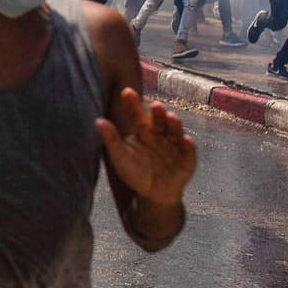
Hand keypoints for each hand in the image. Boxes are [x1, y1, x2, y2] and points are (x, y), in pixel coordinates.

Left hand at [96, 86, 196, 205]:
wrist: (153, 195)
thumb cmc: (135, 173)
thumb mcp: (120, 157)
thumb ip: (111, 140)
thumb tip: (98, 121)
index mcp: (143, 131)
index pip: (137, 114)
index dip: (133, 103)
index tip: (126, 92)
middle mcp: (160, 134)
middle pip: (159, 121)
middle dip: (158, 113)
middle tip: (156, 105)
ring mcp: (175, 145)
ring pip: (175, 131)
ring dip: (174, 124)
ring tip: (170, 117)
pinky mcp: (187, 159)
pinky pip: (189, 151)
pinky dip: (188, 145)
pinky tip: (186, 139)